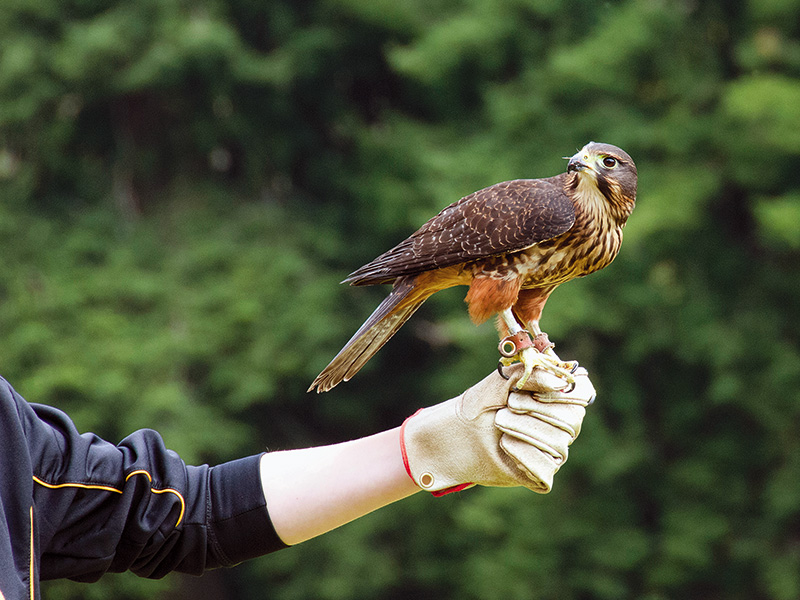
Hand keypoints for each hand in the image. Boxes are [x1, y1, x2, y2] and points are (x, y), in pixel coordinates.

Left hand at [400, 363, 594, 494]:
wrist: (456, 434)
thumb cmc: (481, 405)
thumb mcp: (502, 381)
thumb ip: (530, 374)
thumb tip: (560, 383)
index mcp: (557, 399)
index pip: (583, 392)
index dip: (566, 392)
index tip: (536, 389)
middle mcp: (562, 426)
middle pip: (570, 420)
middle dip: (536, 410)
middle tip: (508, 405)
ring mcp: (553, 452)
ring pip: (557, 445)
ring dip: (524, 430)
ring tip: (500, 422)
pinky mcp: (541, 475)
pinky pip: (545, 468)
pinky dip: (523, 455)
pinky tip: (505, 445)